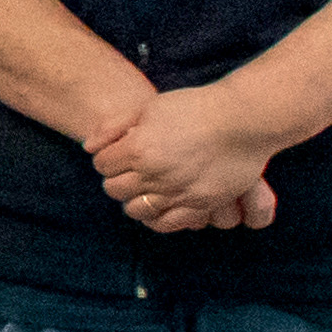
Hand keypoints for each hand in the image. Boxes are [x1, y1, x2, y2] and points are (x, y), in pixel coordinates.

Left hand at [92, 85, 282, 232]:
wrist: (243, 119)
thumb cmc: (195, 108)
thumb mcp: (149, 107)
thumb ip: (114, 126)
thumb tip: (88, 148)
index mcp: (138, 148)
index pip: (102, 165)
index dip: (107, 159)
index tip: (118, 154)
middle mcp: (154, 174)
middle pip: (114, 189)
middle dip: (117, 179)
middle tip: (129, 172)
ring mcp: (176, 192)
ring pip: (136, 209)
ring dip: (134, 199)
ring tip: (145, 188)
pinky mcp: (199, 204)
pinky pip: (166, 223)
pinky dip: (156, 218)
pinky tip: (159, 205)